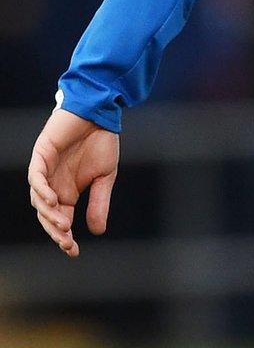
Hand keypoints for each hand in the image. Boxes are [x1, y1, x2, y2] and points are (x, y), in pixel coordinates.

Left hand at [27, 108, 119, 256]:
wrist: (100, 114)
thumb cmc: (102, 142)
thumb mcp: (105, 177)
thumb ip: (99, 202)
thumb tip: (97, 231)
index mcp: (67, 192)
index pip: (60, 219)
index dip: (64, 236)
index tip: (73, 251)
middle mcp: (52, 185)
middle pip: (46, 215)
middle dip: (54, 231)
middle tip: (66, 242)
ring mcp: (44, 171)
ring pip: (38, 200)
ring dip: (49, 214)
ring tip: (64, 224)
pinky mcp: (40, 155)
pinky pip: (35, 178)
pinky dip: (42, 190)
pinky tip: (53, 200)